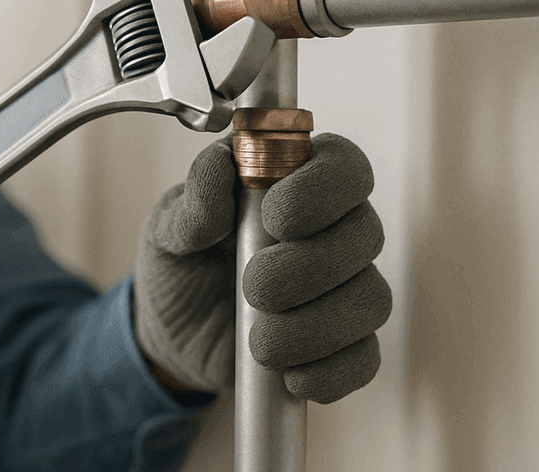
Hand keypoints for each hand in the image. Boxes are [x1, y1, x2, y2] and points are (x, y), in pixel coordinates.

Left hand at [133, 133, 390, 402]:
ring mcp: (344, 288)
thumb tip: (221, 165)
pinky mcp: (344, 343)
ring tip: (260, 342)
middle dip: (310, 266)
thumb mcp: (168, 228)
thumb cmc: (179, 263)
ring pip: (371, 298)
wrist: (172, 334)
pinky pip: (365, 357)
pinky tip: (290, 375)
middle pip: (365, 233)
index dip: (323, 188)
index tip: (275, 218)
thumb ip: (193, 201)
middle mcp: (331, 230)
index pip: (343, 164)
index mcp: (293, 184)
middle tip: (255, 287)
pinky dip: (330, 370)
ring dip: (316, 325)